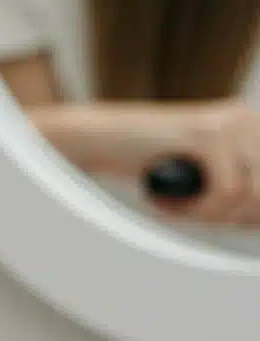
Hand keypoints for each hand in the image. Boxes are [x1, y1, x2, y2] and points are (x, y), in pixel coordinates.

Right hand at [90, 100, 259, 224]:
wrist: (97, 139)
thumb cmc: (141, 161)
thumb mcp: (201, 174)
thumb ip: (235, 187)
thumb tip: (257, 218)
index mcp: (252, 124)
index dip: (252, 214)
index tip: (224, 222)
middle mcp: (248, 118)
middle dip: (234, 217)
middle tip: (196, 217)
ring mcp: (230, 123)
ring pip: (252, 194)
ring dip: (214, 216)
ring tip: (182, 211)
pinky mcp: (207, 134)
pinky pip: (227, 192)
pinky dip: (199, 211)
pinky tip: (172, 205)